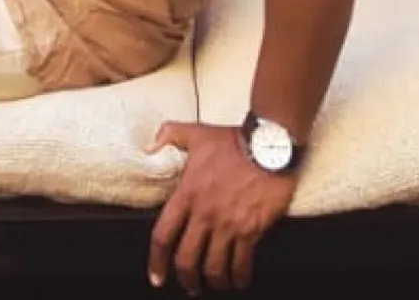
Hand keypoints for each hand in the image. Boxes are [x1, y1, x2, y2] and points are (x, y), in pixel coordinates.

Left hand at [147, 122, 295, 292]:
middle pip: (187, 258)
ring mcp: (229, 224)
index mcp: (186, 194)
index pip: (163, 235)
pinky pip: (243, 262)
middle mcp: (204, 214)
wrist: (269, 147)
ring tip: (215, 285)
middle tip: (189, 287)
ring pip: (215, 267)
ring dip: (214, 282)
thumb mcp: (193, 133)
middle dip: (185, 278)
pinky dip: (240, 277)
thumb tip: (150, 145)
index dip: (156, 260)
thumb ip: (168, 136)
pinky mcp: (252, 230)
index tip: (156, 276)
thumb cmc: (232, 141)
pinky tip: (239, 281)